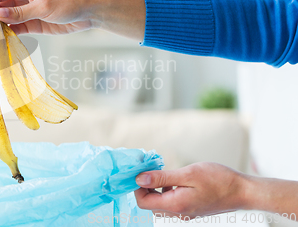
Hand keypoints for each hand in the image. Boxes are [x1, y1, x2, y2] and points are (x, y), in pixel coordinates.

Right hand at [0, 0, 145, 39]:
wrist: (90, 11)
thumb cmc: (70, 2)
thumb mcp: (43, 7)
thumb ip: (20, 12)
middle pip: (0, 6)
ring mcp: (29, 10)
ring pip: (8, 18)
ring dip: (0, 28)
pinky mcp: (35, 22)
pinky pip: (18, 27)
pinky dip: (10, 34)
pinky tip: (5, 42)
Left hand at [134, 162, 248, 218]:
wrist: (244, 191)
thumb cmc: (219, 180)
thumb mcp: (188, 174)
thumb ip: (161, 178)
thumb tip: (139, 179)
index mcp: (175, 204)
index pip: (143, 202)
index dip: (137, 187)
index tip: (142, 170)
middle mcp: (179, 212)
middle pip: (150, 204)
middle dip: (146, 187)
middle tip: (152, 169)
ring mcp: (186, 212)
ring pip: (160, 203)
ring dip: (157, 188)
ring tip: (164, 172)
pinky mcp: (192, 209)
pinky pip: (172, 202)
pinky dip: (168, 190)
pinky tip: (176, 179)